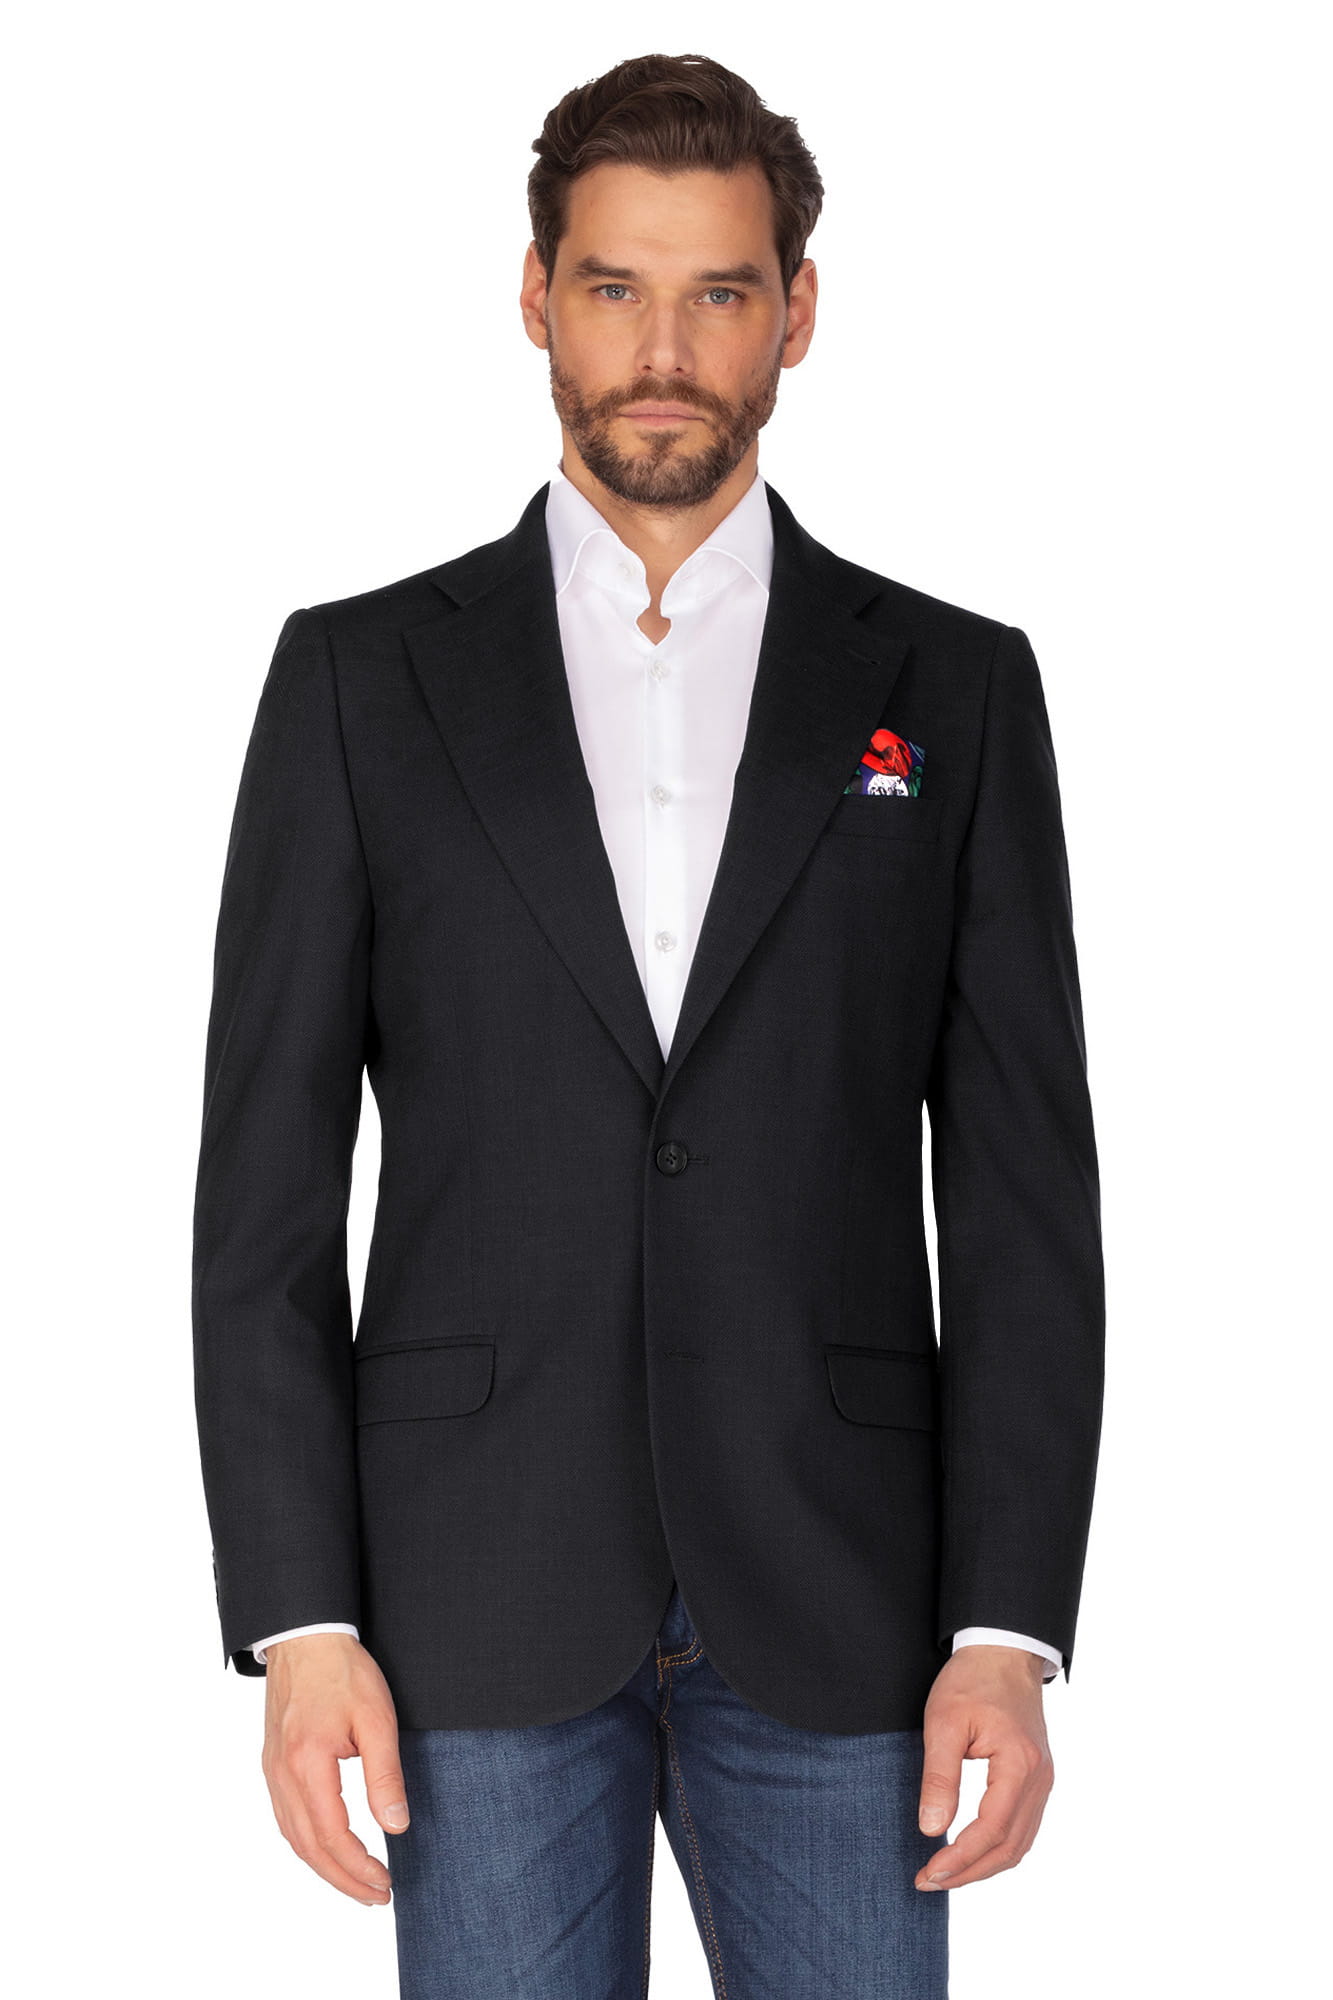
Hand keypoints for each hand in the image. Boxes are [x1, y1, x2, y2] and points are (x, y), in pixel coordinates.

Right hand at [261, 1632, 408, 1904]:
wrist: (305, 1637)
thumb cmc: (343, 1672)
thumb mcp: (376, 1718)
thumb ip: (384, 1774)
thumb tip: (397, 1825)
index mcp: (307, 1764)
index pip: (332, 1836)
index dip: (359, 1867)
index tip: (385, 1883)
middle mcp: (282, 1775)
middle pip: (309, 1847)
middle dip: (343, 1880)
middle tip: (376, 1895)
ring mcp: (272, 1771)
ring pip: (294, 1837)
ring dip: (325, 1867)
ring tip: (357, 1882)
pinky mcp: (272, 1764)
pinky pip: (286, 1818)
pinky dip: (308, 1844)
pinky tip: (328, 1849)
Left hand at [914, 1644, 1052, 1890]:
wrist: (1003, 1652)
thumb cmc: (972, 1680)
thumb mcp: (944, 1723)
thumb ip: (939, 1778)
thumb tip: (931, 1830)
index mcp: (1020, 1764)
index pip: (992, 1829)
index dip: (960, 1858)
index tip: (928, 1872)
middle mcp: (1039, 1779)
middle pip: (1010, 1846)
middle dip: (969, 1871)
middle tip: (929, 1881)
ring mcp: (1042, 1781)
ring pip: (1019, 1843)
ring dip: (984, 1865)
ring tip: (945, 1874)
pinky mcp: (1036, 1779)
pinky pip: (1022, 1827)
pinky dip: (997, 1848)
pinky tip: (971, 1853)